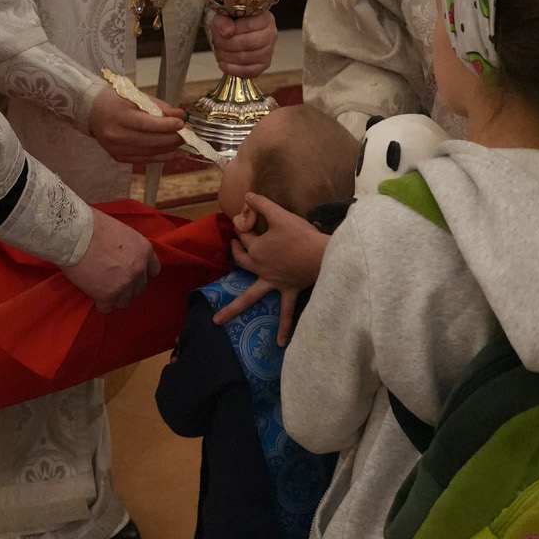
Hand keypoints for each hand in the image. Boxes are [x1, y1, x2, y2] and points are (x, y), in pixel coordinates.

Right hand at [63, 208, 159, 312]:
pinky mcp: (107, 295)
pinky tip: (93, 296)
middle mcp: (139, 269)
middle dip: (127, 286)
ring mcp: (124, 284)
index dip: (140, 274)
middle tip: (112, 281)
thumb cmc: (93, 226)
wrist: (75, 233)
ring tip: (101, 289)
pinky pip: (107, 308)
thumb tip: (123, 258)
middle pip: (139, 289)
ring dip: (114, 297)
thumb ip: (128, 249)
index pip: (153, 271)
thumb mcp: (121, 232)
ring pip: (124, 301)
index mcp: (144, 250)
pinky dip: (100, 304)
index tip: (130, 274)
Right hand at [89, 86, 186, 167]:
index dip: (166, 126)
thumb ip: (158, 106)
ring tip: (184, 143)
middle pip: (151, 141)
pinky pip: (144, 160)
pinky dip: (161, 157)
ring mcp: (117, 149)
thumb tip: (179, 115)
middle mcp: (116, 136)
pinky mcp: (119, 157)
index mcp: (119, 117)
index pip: (147, 125)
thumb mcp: (136, 96)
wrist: (91, 110)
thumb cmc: (115, 99)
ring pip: (150, 153)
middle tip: (189, 133)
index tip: (182, 124)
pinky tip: (175, 153)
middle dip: (173, 138)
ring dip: (170, 149)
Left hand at [209, 9, 276, 79]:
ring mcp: (269, 51)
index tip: (221, 33)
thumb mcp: (223, 16)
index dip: (232, 31)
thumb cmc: (231, 22)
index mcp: (265, 18)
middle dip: (228, 45)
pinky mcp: (264, 65)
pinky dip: (233, 70)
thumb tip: (227, 31)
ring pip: (247, 58)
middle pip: (249, 43)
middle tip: (218, 44)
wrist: (234, 33)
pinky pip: (249, 71)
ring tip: (220, 52)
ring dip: (228, 57)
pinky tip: (223, 64)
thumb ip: (223, 21)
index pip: (249, 25)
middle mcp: (271, 34)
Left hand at [213, 193, 329, 346]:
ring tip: (216, 323)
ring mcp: (273, 282)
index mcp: (256, 249)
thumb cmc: (300, 235)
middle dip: (236, 253)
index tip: (246, 215)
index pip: (245, 235)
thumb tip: (248, 194)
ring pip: (249, 297)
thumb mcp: (280, 215)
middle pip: (242, 261)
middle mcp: (260, 268)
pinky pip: (285, 312)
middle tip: (234, 246)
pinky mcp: (287, 291)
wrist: (321, 255)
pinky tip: (280, 344)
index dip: (244, 224)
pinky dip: (284, 328)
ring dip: (233, 309)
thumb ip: (262, 204)